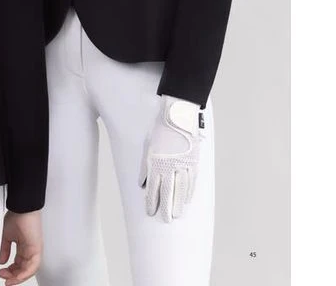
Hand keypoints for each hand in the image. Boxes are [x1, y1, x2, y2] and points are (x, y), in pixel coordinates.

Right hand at [0, 209, 42, 284]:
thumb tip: (1, 261)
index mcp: (23, 246)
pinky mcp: (37, 248)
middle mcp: (30, 249)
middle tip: (4, 278)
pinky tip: (17, 276)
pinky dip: (25, 273)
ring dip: (18, 277)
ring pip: (29, 270)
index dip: (10, 270)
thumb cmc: (16, 215)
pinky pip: (33, 266)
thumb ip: (4, 249)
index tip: (2, 272)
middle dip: (12, 276)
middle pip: (23, 269)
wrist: (21, 207)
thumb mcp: (6, 236)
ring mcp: (34, 249)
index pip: (18, 264)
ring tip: (9, 280)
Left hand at [139, 95, 204, 222]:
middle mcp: (169, 166)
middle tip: (165, 220)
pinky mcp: (193, 162)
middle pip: (167, 193)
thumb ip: (145, 167)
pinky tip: (187, 200)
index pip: (153, 188)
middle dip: (165, 208)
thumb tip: (141, 184)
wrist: (177, 116)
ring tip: (177, 214)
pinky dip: (189, 192)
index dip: (152, 202)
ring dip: (179, 204)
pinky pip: (192, 181)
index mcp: (155, 162)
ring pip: (181, 190)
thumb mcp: (147, 146)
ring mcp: (183, 165)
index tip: (151, 212)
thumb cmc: (160, 129)